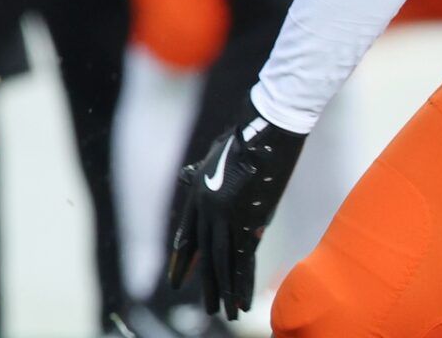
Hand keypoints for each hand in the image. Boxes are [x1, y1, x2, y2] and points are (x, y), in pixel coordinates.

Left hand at [167, 99, 306, 318]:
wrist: (264, 128)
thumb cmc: (243, 134)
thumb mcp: (215, 153)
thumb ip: (203, 173)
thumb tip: (193, 180)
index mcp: (199, 193)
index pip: (187, 234)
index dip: (182, 258)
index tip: (177, 277)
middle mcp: (208, 208)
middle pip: (204, 254)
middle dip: (204, 282)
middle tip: (205, 306)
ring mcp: (227, 215)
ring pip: (221, 262)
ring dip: (222, 289)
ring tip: (221, 313)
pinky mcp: (249, 220)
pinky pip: (243, 259)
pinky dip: (242, 282)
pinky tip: (241, 301)